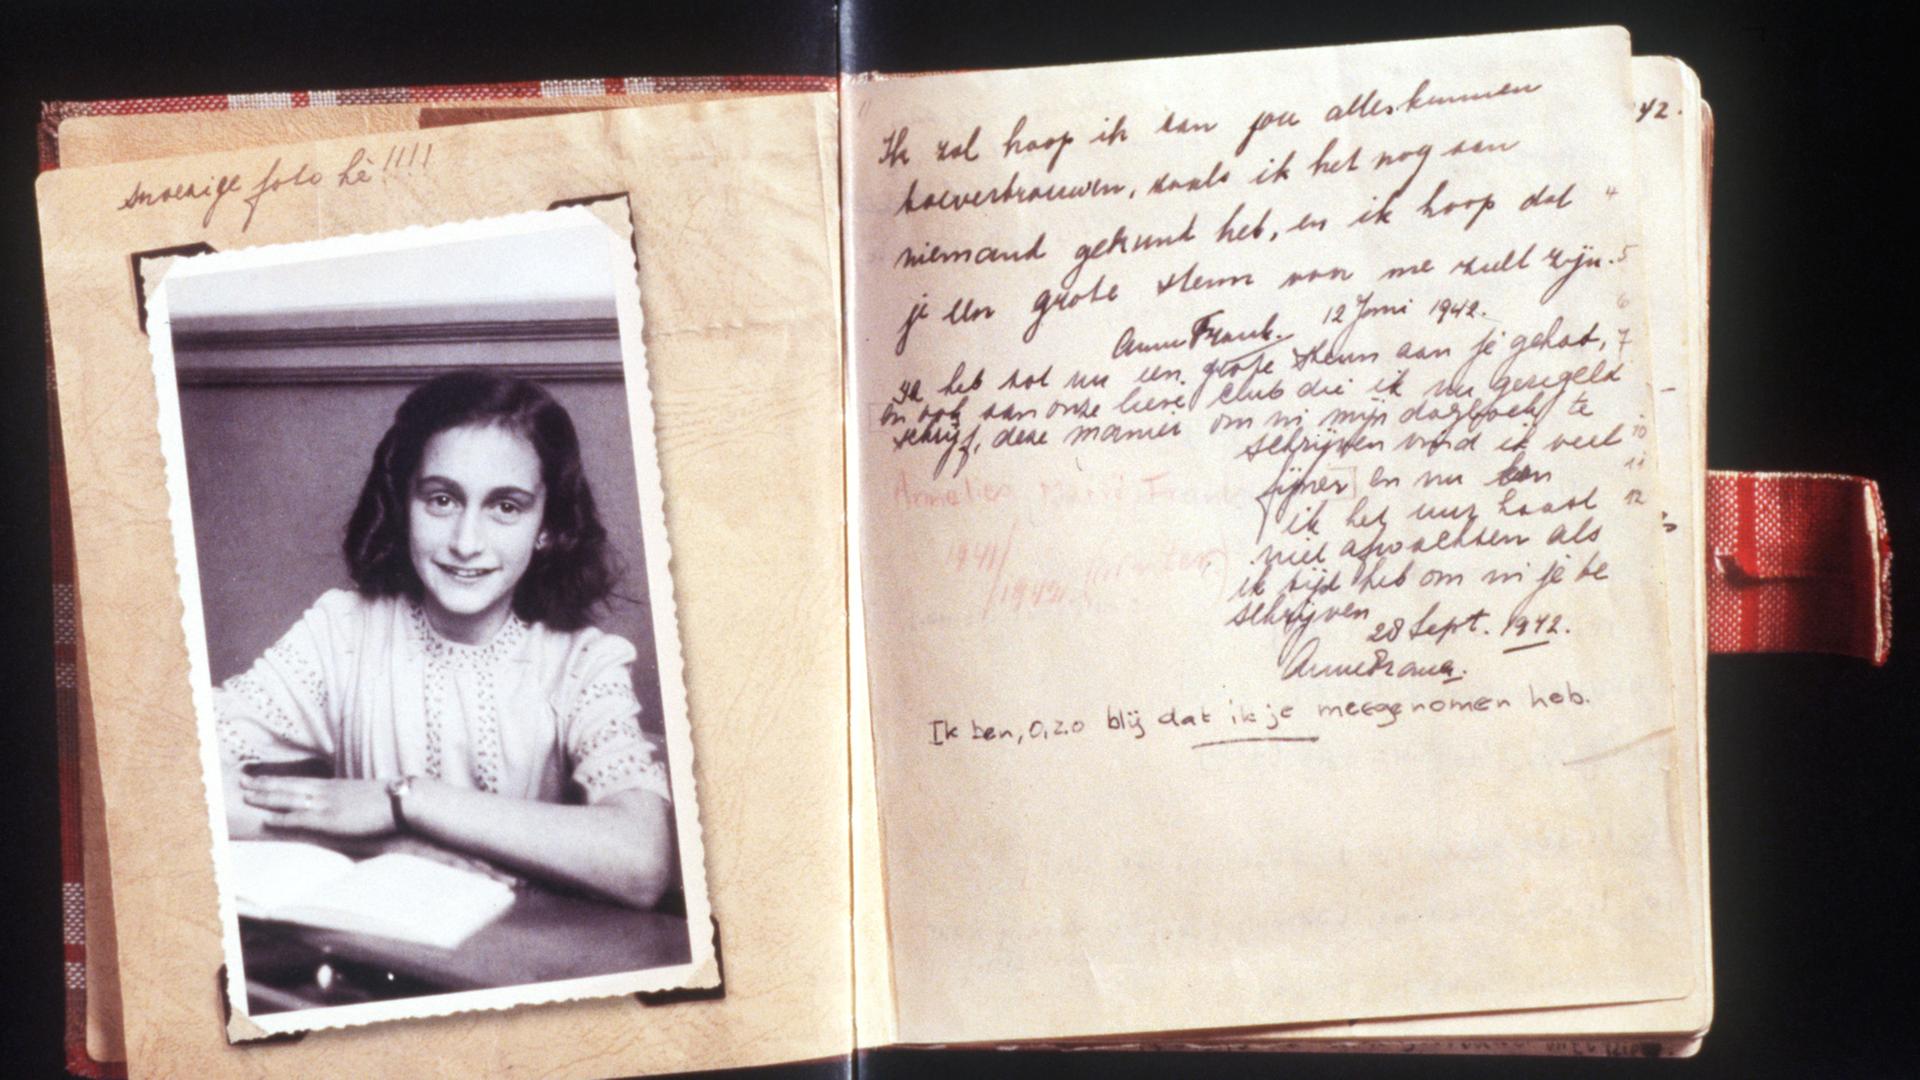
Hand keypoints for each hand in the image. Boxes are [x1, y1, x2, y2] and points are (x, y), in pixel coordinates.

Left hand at [239, 775, 394, 837]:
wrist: (403, 800)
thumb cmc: (390, 800)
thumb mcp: (365, 795)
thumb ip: (351, 799)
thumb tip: (346, 805)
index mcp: (335, 785)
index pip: (299, 780)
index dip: (278, 780)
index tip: (260, 778)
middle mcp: (326, 791)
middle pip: (288, 785)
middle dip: (263, 784)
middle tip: (242, 781)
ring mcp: (327, 804)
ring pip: (288, 798)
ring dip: (265, 796)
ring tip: (245, 795)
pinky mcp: (331, 820)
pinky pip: (300, 818)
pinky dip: (281, 818)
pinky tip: (266, 818)